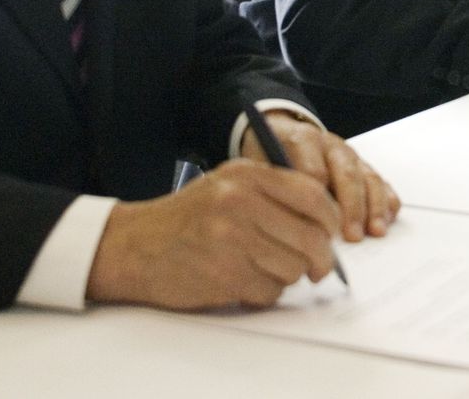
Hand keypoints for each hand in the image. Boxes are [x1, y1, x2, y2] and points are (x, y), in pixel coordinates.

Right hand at [87, 158, 339, 309]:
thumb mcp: (228, 185)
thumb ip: (274, 194)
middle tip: (318, 267)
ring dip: (287, 276)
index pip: (313, 196)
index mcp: (246, 175)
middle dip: (320, 259)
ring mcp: (230, 239)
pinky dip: (264, 293)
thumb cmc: (188, 217)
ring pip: (293, 268)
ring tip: (265, 268)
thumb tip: (327, 223)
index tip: (332, 235)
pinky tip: (244, 281)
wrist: (135, 245)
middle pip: (310, 238)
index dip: (331, 221)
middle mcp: (239, 202)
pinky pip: (269, 292)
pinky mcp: (223, 275)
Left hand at [242, 111, 400, 241]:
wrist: (281, 134)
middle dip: (352, 207)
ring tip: (375, 232)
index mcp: (302, 140)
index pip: (313, 171)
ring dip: (373, 207)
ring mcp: (349, 155)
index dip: (317, 202)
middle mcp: (330, 145)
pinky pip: (380, 182)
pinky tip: (386, 220)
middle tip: (352, 236)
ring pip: (368, 177)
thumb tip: (291, 226)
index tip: (318, 228)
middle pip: (346, 173)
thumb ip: (274, 188)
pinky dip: (386, 201)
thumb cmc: (270, 158)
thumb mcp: (261, 166)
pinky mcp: (363, 166)